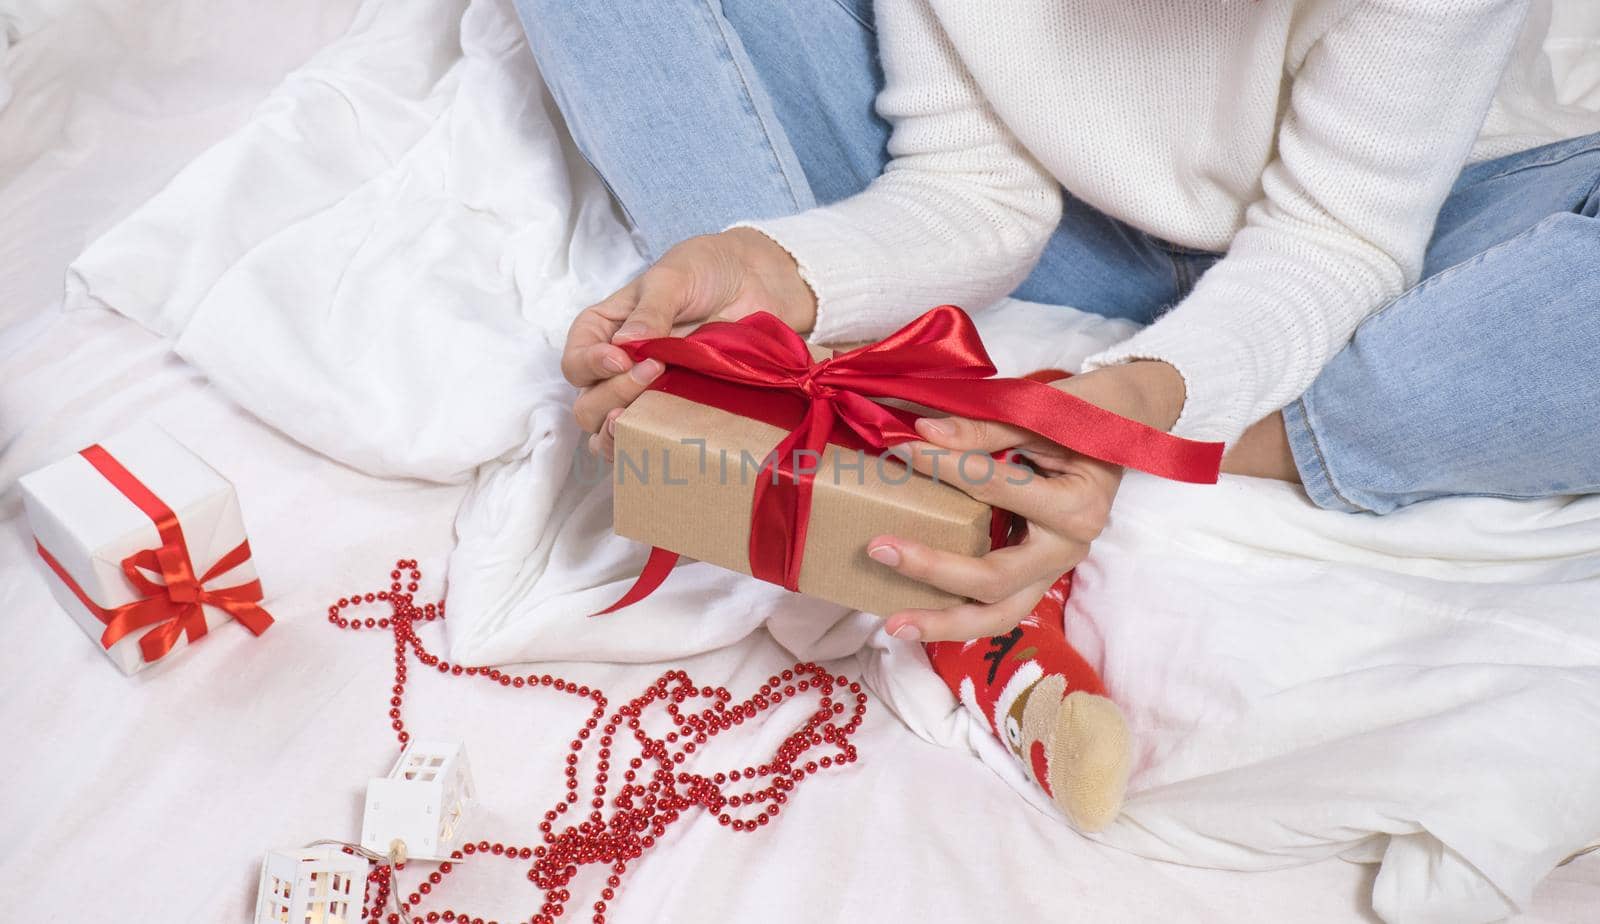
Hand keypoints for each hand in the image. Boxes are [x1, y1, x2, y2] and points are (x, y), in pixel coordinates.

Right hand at [565, 228, 816, 458]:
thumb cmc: (706, 271)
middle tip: (656, 370)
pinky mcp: (675, 412)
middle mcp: (616, 368)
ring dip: (620, 431)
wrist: (756, 283)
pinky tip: (661, 437)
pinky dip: (644, 446)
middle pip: (588, 404)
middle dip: (614, 394)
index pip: (574, 363)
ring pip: (607, 433)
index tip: (622, 358)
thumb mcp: (673, 278)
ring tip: (646, 417)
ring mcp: (644, 394)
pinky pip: (644, 442)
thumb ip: (650, 311)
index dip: (590, 367)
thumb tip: (626, 346)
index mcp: (604, 331)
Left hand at [867, 361, 1185, 642]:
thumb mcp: (1038, 412)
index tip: (901, 450)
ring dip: (944, 623)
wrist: (1125, 427)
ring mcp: (1055, 568)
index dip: (942, 467)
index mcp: (1075, 505)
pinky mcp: (1039, 574)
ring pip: (1000, 614)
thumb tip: (922, 434)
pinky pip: (999, 606)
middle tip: (879, 548)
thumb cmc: (1083, 415)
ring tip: (892, 625)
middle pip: (995, 579)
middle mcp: (1068, 548)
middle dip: (933, 570)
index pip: (993, 488)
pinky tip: (918, 615)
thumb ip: (982, 429)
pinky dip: (959, 615)